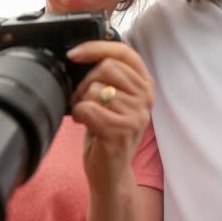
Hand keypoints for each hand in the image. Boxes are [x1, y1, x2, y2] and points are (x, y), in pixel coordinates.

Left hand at [67, 41, 155, 189]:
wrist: (111, 172)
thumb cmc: (107, 132)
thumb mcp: (115, 98)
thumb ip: (109, 76)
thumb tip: (83, 52)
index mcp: (145, 84)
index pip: (124, 52)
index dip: (97, 47)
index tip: (75, 54)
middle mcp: (146, 97)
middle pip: (106, 68)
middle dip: (85, 82)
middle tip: (83, 99)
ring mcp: (136, 114)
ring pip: (95, 89)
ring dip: (81, 101)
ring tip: (87, 115)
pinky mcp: (121, 131)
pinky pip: (88, 108)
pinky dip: (79, 115)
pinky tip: (85, 124)